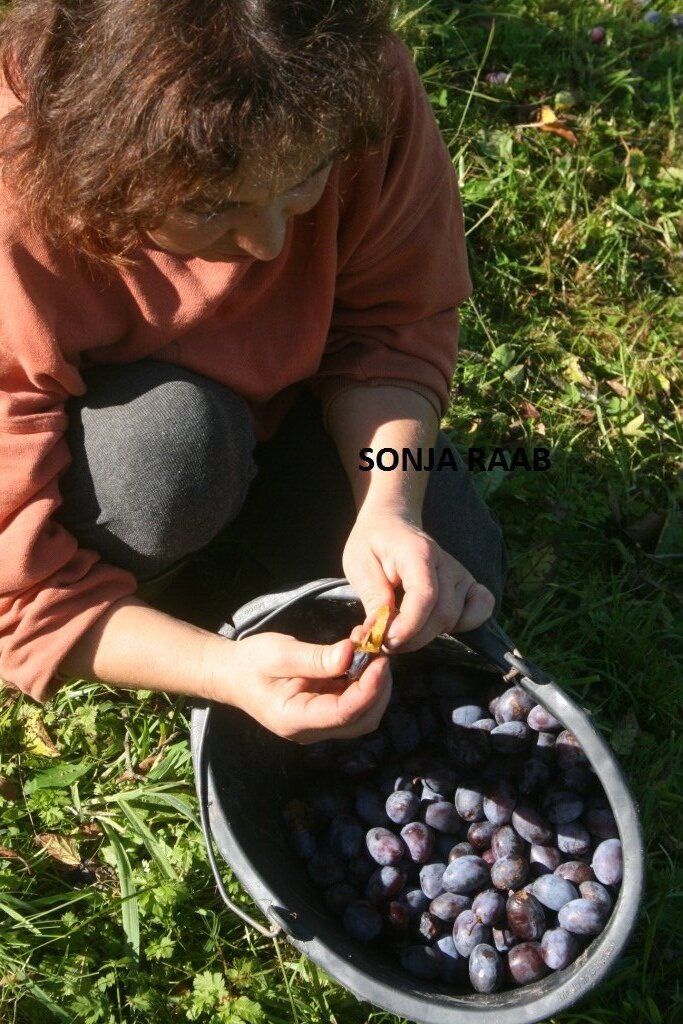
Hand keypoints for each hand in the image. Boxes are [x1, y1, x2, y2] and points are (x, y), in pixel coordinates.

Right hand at [203, 631, 391, 743]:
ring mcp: (319, 724)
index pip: (343, 714)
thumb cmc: (251, 662)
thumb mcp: (278, 653)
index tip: (380, 661)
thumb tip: (351, 653)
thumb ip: (314, 658)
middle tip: (379, 651)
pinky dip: (366, 682)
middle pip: (361, 720)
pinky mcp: (325, 712)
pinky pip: (354, 703)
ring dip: (375, 684)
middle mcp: (310, 730)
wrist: (233, 674)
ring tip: (371, 650)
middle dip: (378, 688)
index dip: (368, 690)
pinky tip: (363, 656)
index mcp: (294, 719)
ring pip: (363, 714)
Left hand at [343, 510, 494, 652]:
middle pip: (443, 613)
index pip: (425, 595)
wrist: (391, 523)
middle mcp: (446, 563)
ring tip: (401, 633)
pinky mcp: (468, 583)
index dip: (409, 625)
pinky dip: (463, 626)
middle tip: (385, 642)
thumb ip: (372, 595)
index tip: (386, 639)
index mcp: (418, 552)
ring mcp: (461, 573)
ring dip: (427, 636)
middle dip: (413, 638)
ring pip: (455, 618)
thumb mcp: (358, 563)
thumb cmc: (372, 542)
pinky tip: (435, 625)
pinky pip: (480, 609)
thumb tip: (380, 630)